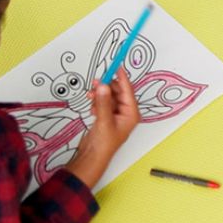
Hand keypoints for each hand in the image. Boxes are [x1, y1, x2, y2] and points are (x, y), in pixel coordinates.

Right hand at [63, 68, 140, 189]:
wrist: (92, 156)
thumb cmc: (104, 144)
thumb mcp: (104, 121)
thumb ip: (103, 102)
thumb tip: (104, 86)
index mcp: (131, 114)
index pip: (128, 91)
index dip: (122, 78)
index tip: (117, 66)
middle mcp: (125, 113)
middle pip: (118, 91)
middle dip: (107, 87)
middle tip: (97, 82)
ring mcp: (116, 114)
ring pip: (109, 96)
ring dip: (100, 94)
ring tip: (91, 96)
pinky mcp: (106, 116)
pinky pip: (103, 102)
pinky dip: (97, 101)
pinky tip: (92, 107)